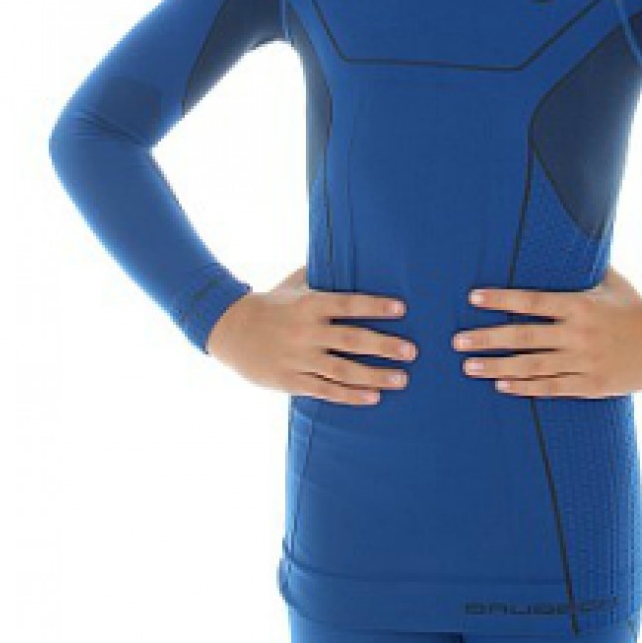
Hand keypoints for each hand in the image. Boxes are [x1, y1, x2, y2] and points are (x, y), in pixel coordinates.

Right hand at [205, 265, 417, 404]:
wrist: (229, 330)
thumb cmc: (269, 303)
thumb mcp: (292, 283)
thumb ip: (319, 271)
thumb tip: (345, 245)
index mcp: (309, 304)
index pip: (347, 304)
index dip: (374, 306)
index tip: (402, 309)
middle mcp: (306, 332)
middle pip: (351, 339)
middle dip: (384, 346)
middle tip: (412, 351)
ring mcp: (299, 358)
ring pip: (342, 370)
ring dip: (374, 376)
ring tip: (402, 379)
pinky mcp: (291, 381)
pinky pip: (325, 390)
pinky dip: (350, 395)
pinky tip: (374, 397)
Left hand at [452, 264, 641, 396]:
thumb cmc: (635, 306)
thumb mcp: (611, 280)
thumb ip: (584, 265)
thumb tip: (565, 232)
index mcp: (579, 304)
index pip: (531, 300)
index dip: (500, 299)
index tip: (473, 297)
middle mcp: (578, 333)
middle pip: (524, 336)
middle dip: (487, 338)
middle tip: (457, 340)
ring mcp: (584, 361)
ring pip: (533, 365)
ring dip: (497, 366)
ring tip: (469, 366)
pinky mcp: (592, 385)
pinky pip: (552, 387)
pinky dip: (525, 387)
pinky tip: (501, 386)